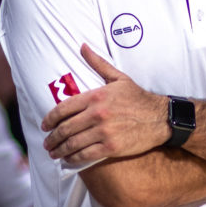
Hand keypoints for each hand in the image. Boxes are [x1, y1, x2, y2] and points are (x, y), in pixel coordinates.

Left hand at [42, 44, 169, 164]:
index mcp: (96, 96)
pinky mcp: (111, 147)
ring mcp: (104, 131)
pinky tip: (69, 159)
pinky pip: (86, 155)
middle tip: (47, 143)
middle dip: (52, 138)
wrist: (161, 118)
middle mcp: (97, 114)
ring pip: (73, 143)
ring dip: (60, 150)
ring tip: (55, 153)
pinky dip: (74, 159)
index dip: (50, 119)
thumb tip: (82, 46)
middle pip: (65, 128)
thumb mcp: (119, 78)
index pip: (63, 109)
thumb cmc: (139, 98)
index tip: (44, 126)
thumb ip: (98, 63)